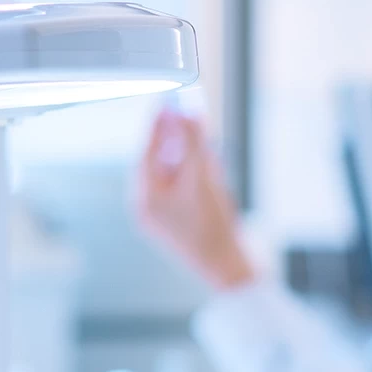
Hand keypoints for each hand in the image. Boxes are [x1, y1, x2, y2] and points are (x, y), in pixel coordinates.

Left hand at [136, 107, 256, 290]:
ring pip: (170, 174)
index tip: (166, 104)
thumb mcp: (203, 181)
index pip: (147, 153)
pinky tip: (206, 163)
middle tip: (184, 115)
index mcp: (145, 198)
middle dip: (173, 139)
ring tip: (198, 136)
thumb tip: (189, 116)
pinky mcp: (176, 219)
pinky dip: (191, 173)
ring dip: (185, 154)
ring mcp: (161, 214)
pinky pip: (180, 188)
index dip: (158, 126)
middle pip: (158, 161)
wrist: (226, 267)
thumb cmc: (212, 229)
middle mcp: (147, 205)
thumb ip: (195, 146)